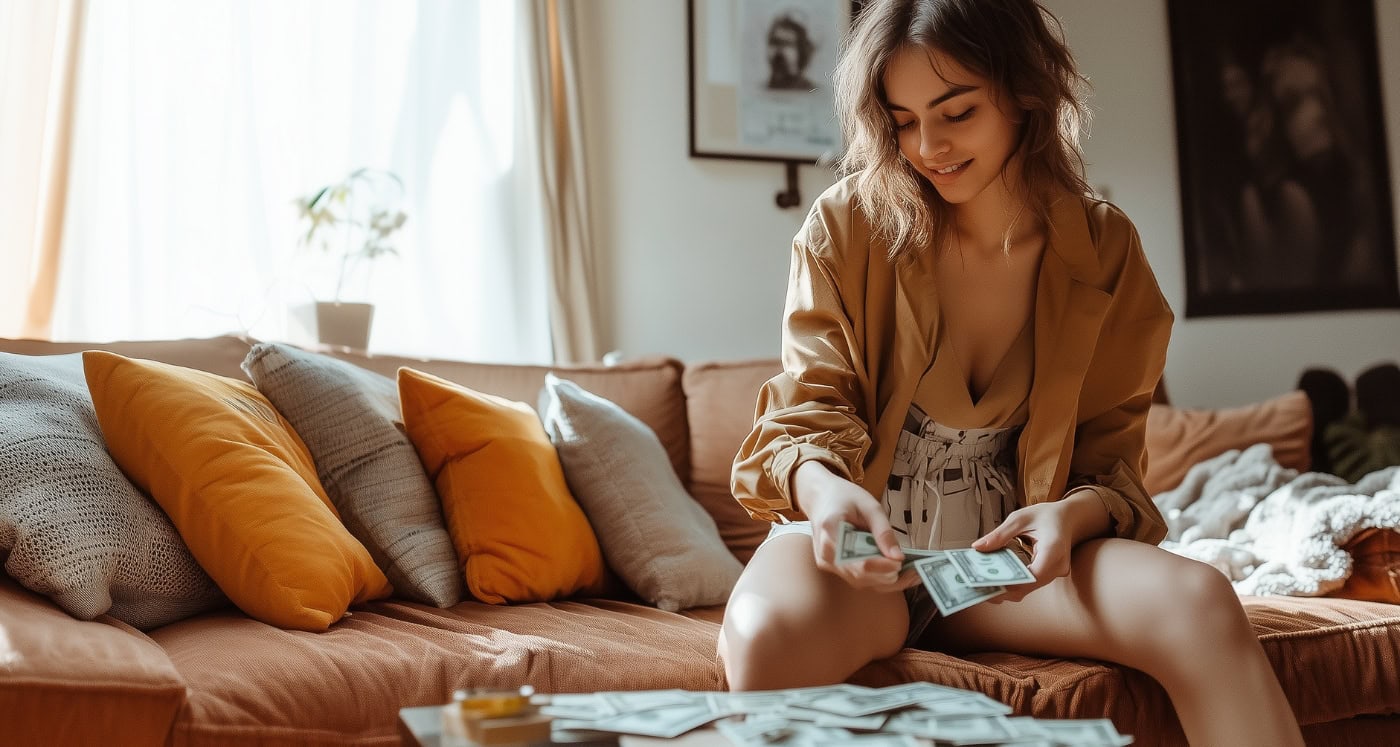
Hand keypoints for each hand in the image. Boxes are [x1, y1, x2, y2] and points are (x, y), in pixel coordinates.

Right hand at [793, 462, 918, 592]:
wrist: (820, 497)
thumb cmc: (843, 497)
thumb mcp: (869, 506)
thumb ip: (883, 531)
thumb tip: (898, 557)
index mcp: (831, 534)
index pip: (858, 562)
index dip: (882, 566)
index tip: (902, 562)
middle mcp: (825, 555)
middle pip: (860, 576)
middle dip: (888, 576)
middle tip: (914, 571)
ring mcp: (828, 564)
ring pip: (860, 582)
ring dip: (886, 580)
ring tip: (911, 574)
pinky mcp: (834, 568)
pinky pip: (857, 578)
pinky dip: (878, 578)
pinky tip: (897, 573)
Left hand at [971, 502, 1072, 602]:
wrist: (1068, 518)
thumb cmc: (1046, 515)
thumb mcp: (1020, 518)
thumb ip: (1000, 534)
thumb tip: (978, 547)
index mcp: (1054, 548)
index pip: (1035, 574)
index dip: (1013, 582)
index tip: (991, 584)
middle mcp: (1058, 565)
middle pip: (1030, 585)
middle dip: (1005, 588)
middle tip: (980, 588)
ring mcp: (1056, 572)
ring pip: (1030, 587)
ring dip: (1008, 588)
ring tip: (984, 586)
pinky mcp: (1050, 575)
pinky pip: (1031, 583)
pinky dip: (1014, 583)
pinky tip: (997, 580)